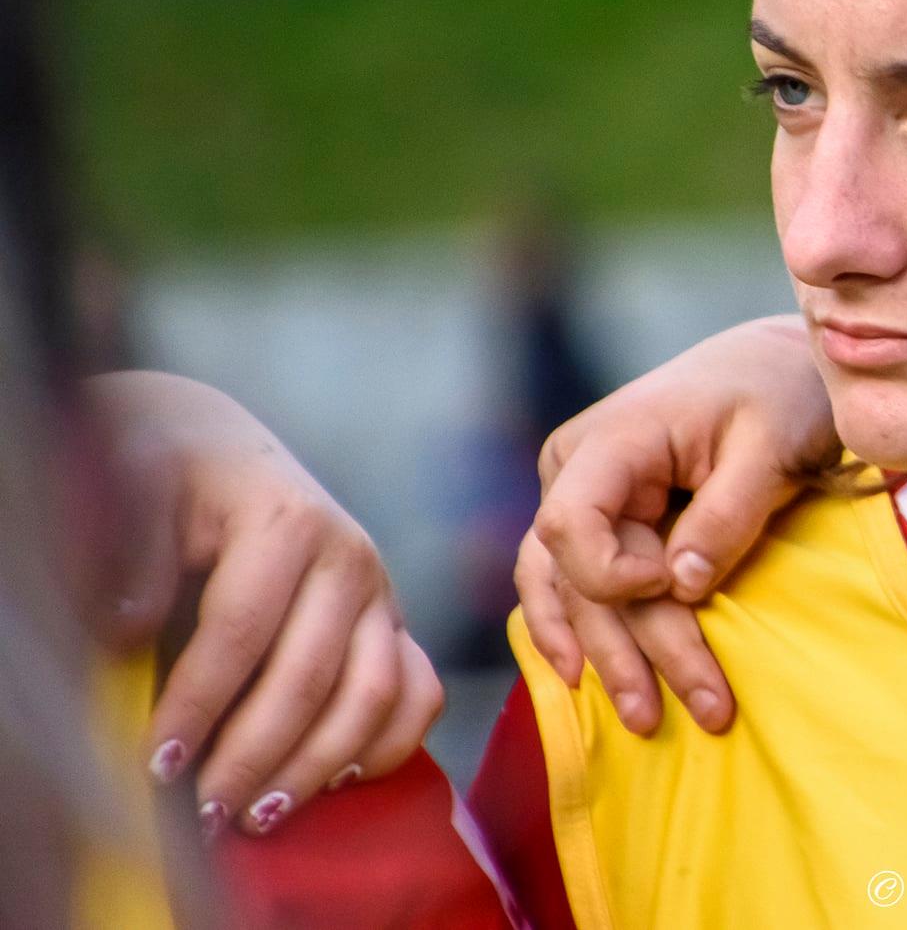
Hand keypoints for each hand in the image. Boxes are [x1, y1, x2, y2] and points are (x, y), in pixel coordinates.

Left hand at [88, 372, 442, 836]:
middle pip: (311, 676)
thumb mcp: (139, 490)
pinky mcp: (396, 623)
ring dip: (319, 765)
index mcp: (288, 522)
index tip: (157, 762)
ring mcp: (382, 594)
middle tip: (207, 811)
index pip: (242, 630)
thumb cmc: (172, 475)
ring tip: (263, 815)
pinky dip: (391, 744)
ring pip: (375, 695)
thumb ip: (134, 555)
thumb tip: (128, 630)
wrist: (219, 447)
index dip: (199, 704)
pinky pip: (421, 693)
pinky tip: (340, 779)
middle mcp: (350, 559)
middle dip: (256, 755)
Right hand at [519, 314, 835, 735]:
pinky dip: (589, 635)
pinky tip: (595, 685)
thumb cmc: (779, 394)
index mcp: (611, 441)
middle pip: (581, 577)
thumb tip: (683, 584)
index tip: (676, 588)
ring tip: (649, 720)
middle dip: (633, 649)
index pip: (571, 525)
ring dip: (609, 659)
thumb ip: (728, 511)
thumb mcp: (772, 443)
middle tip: (693, 710)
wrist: (777, 367)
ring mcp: (582, 498)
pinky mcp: (604, 523)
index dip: (612, 574)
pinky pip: (578, 587)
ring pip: (572, 593)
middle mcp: (576, 471)